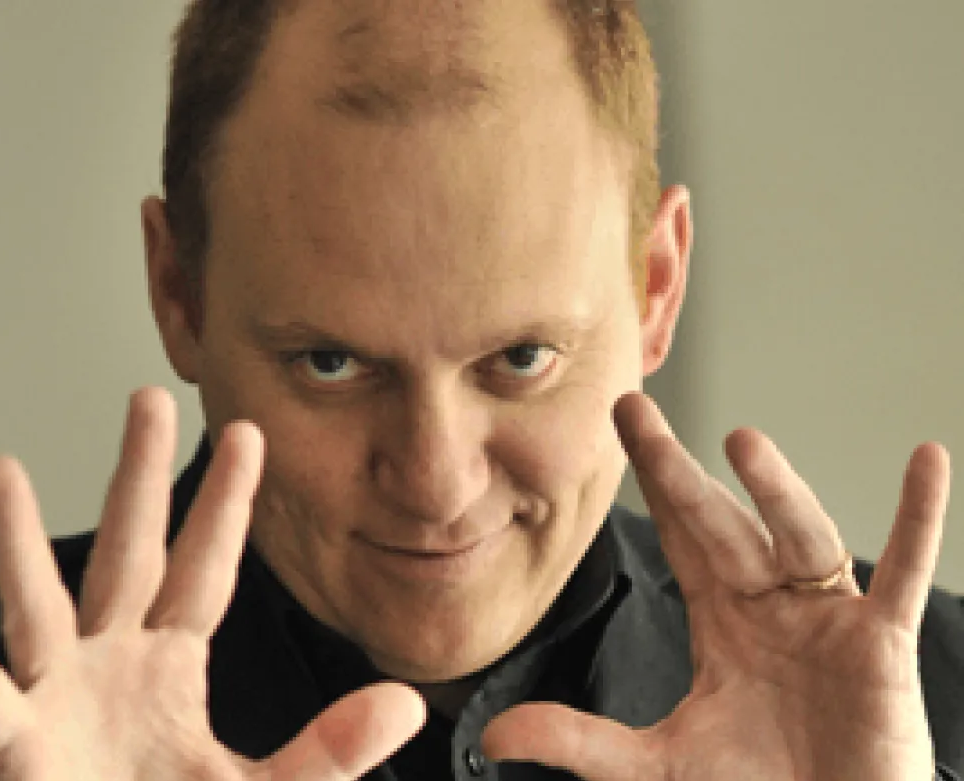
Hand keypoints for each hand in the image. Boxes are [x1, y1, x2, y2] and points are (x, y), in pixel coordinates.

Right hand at [0, 387, 424, 780]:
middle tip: (147, 398)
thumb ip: (328, 748)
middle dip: (139, 477)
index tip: (249, 436)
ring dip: (21, 538)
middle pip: (130, 554)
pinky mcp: (20, 746)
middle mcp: (114, 662)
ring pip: (42, 603)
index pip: (207, 569)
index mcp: (173, 664)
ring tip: (1, 468)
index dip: (226, 505)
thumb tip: (406, 701)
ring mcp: (61, 696)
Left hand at [483, 391, 949, 780]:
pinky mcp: (882, 644)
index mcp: (721, 619)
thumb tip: (492, 734)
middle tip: (634, 412)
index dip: (649, 482)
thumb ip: (581, 742)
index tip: (619, 423)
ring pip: (798, 536)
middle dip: (677, 470)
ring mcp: (826, 617)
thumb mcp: (659, 766)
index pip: (678, 536)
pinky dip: (918, 519)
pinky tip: (927, 461)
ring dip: (775, 490)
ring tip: (742, 442)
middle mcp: (770, 604)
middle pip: (719, 522)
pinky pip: (903, 572)